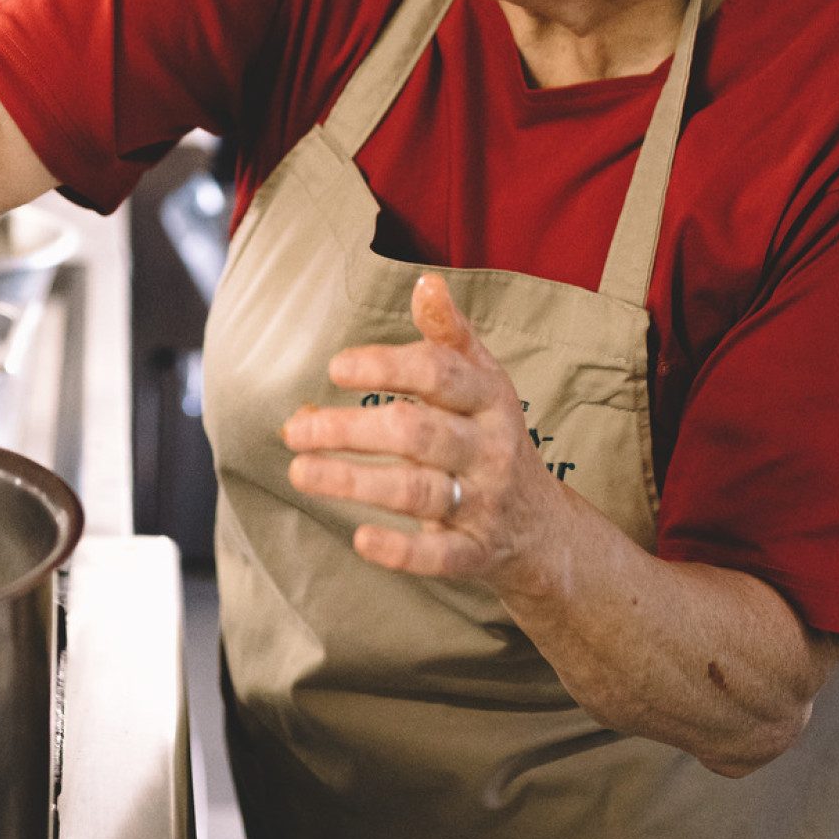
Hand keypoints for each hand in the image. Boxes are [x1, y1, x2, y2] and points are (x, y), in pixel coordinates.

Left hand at [282, 271, 572, 586]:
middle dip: (353, 429)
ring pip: (418, 491)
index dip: (386, 366)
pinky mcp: (475, 551)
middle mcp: (489, 447)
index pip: (438, 373)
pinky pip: (439, 555)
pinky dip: (400, 550)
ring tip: (300, 471)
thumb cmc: (492, 437)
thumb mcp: (483, 382)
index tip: (337, 368)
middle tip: (296, 429)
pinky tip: (360, 537)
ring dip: (354, 481)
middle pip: (419, 432)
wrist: (543, 526)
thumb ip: (450, 337)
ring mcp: (484, 501)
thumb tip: (426, 282)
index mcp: (489, 397)